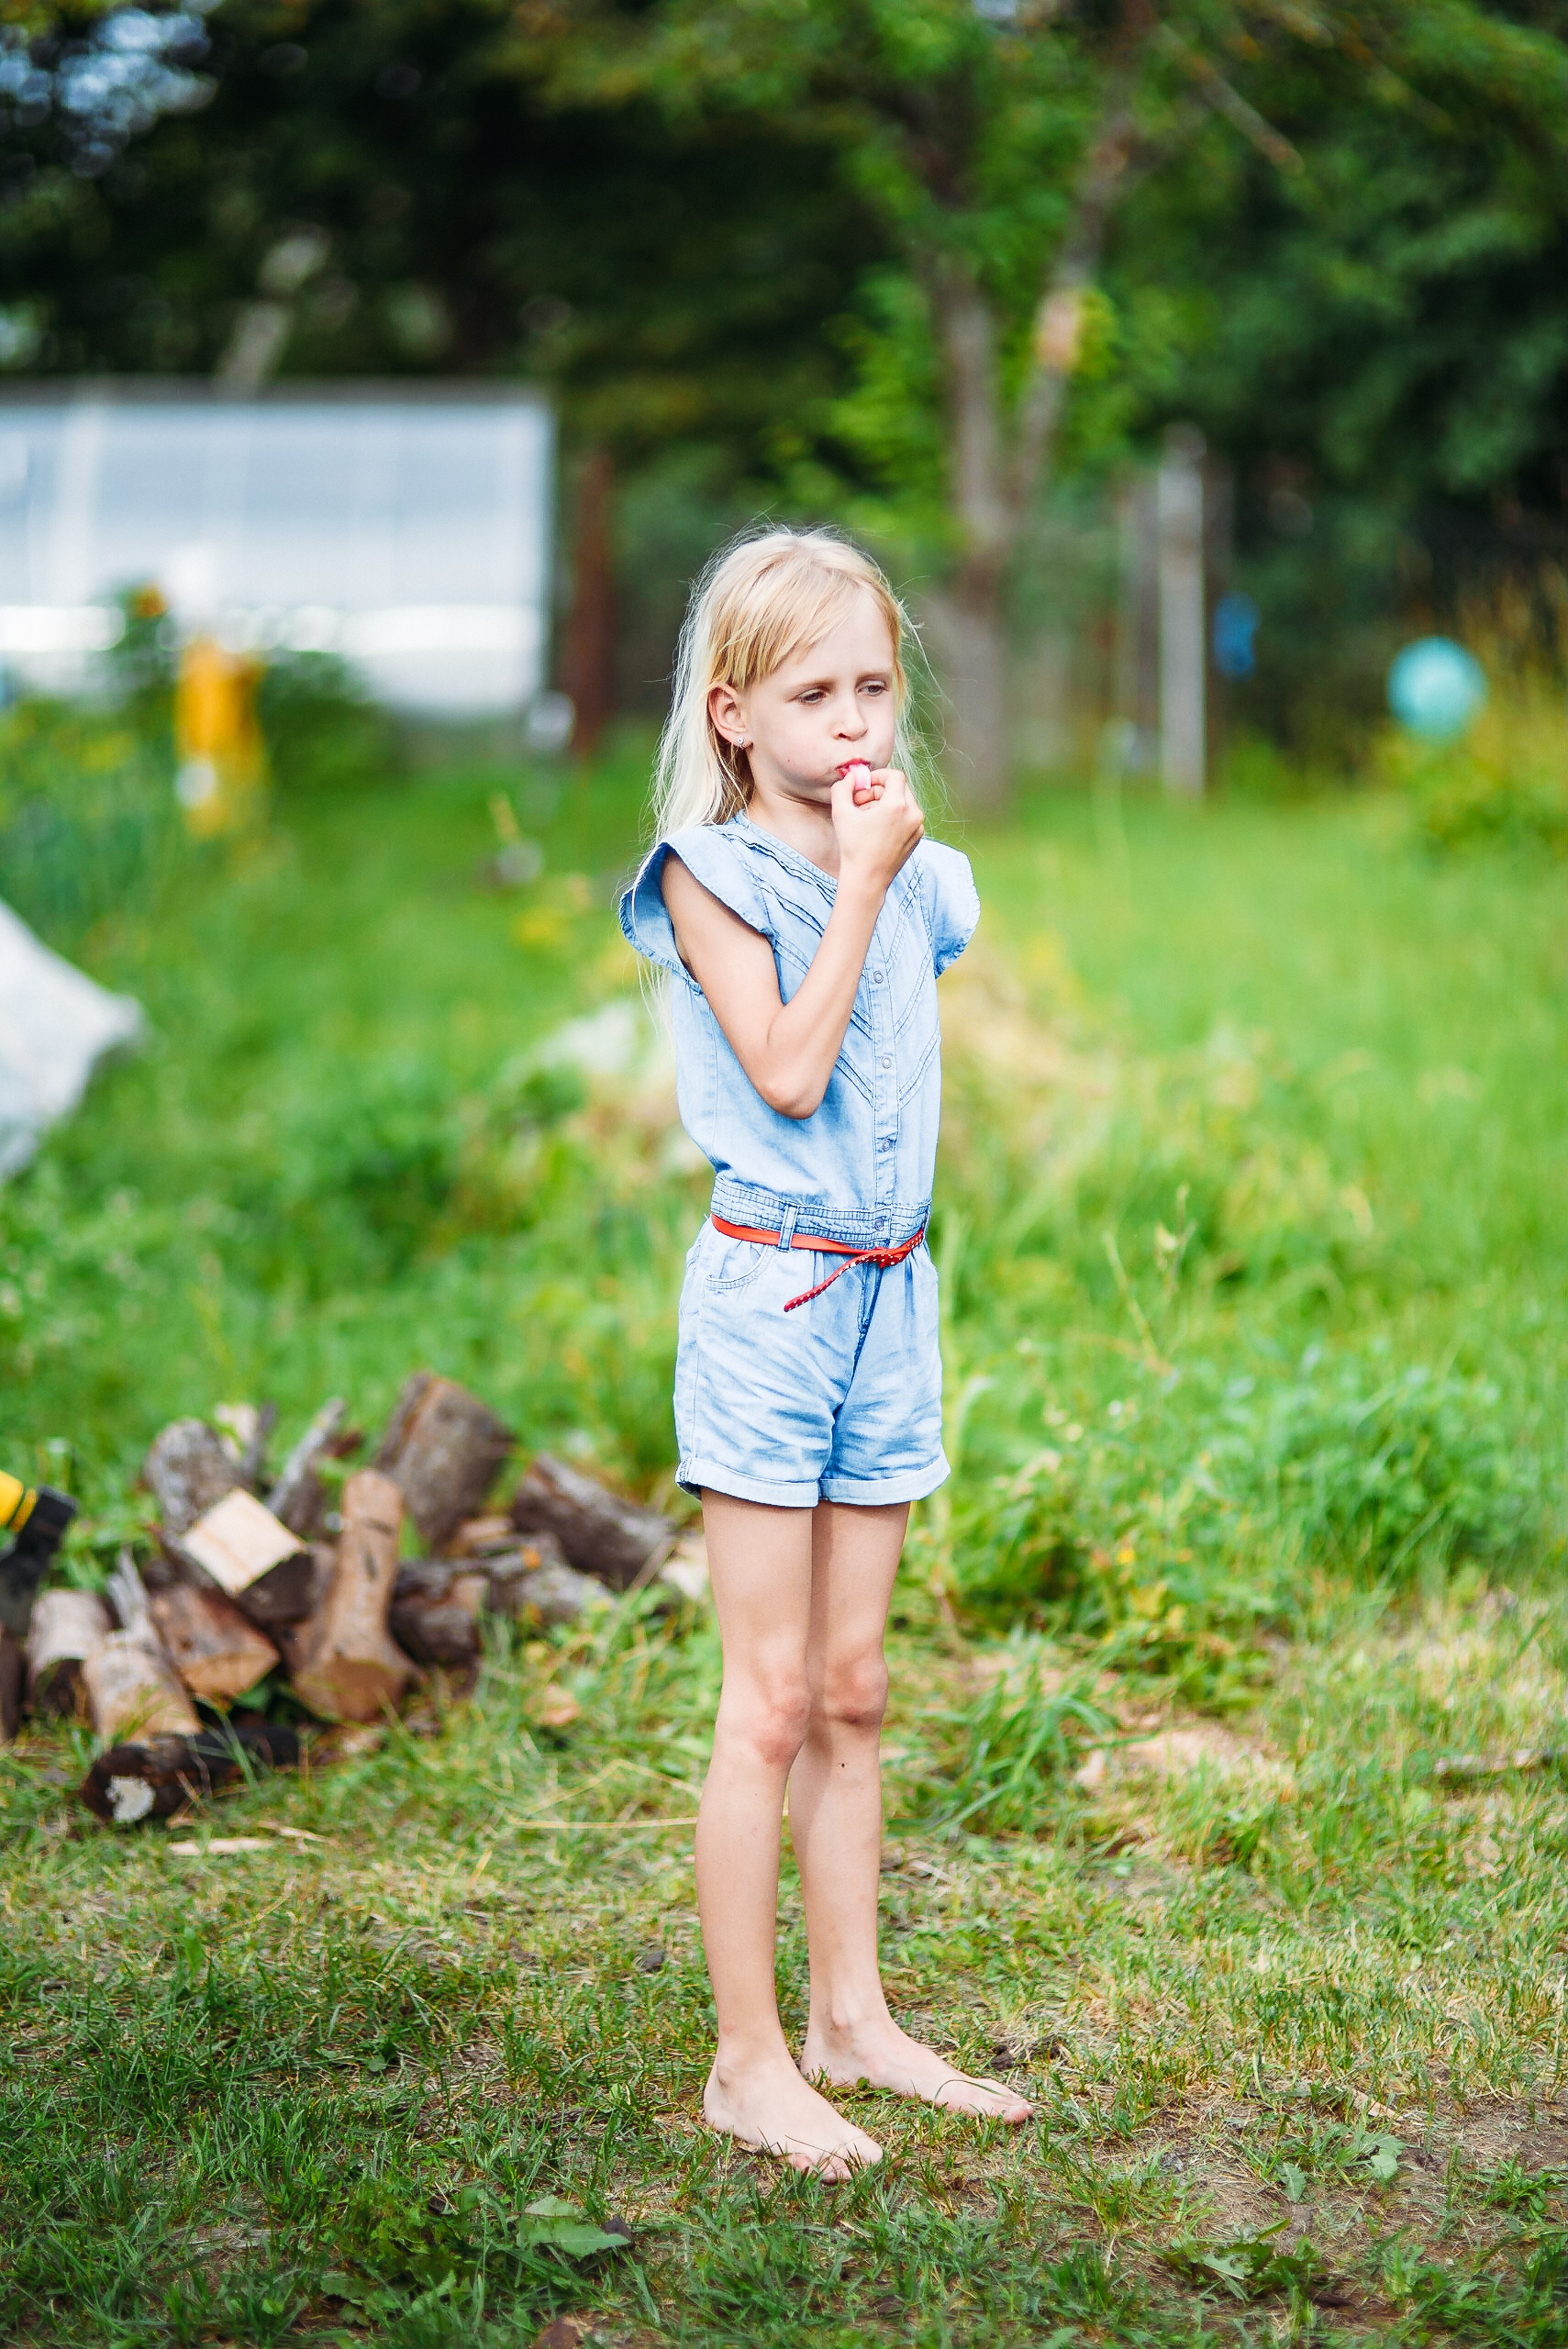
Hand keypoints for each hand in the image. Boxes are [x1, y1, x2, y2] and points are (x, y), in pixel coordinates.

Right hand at [830, 765, 923, 897]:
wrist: (867, 879)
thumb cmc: (853, 847)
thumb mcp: (841, 812)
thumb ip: (843, 787)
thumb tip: (851, 777)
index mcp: (898, 805)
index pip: (894, 776)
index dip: (878, 776)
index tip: (865, 785)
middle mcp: (913, 814)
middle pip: (899, 788)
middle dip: (879, 790)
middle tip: (861, 802)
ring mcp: (918, 827)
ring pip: (903, 802)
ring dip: (885, 803)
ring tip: (867, 817)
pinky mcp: (917, 837)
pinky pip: (907, 817)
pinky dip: (893, 817)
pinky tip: (877, 829)